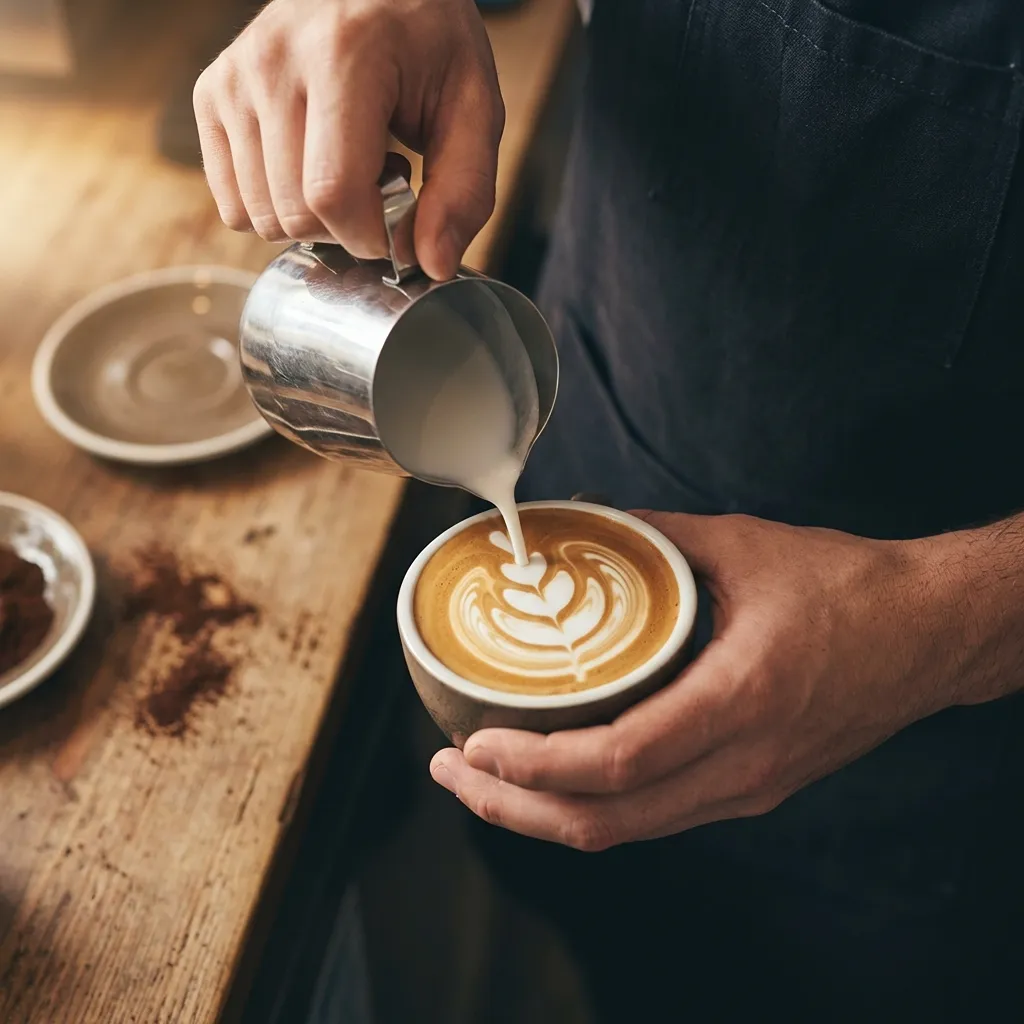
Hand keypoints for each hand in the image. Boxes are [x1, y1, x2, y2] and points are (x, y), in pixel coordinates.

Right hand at [193, 0, 503, 278]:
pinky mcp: (212, 94)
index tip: (401, 220)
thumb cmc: (428, 41)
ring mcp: (233, 78)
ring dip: (311, 219)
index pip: (332, 193)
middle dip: (346, 228)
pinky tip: (307, 166)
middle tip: (379, 180)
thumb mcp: (473, 105)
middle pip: (294, 214)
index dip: (370, 235)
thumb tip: (432, 265)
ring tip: (346, 164)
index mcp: (343, 57)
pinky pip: (232, 203)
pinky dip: (273, 207)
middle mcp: (273, 62)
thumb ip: (464, 190)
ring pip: (260, 216)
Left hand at [430, 512, 971, 849]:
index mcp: (742, 699)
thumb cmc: (849, 588)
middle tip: (453, 772)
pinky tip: (555, 778)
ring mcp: (750, 787)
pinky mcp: (753, 788)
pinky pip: (657, 816)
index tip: (476, 744)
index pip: (617, 762)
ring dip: (547, 815)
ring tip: (485, 781)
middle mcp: (744, 763)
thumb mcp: (745, 547)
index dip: (534, 766)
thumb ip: (657, 537)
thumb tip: (584, 524)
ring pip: (629, 831)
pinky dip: (594, 807)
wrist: (930, 634)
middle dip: (515, 808)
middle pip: (608, 822)